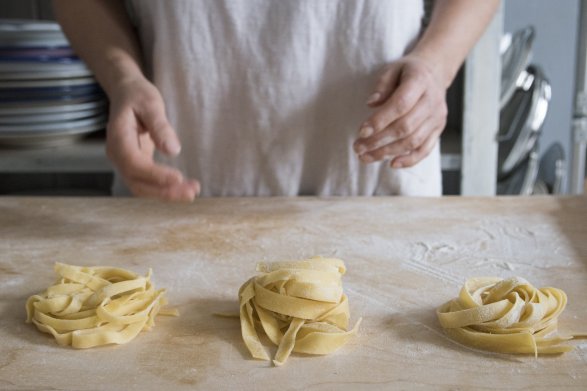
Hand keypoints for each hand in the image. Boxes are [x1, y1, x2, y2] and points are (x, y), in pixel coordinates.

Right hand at [106, 77, 199, 200]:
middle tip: (191, 192)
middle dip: (164, 191)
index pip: (133, 163)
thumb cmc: (138, 96)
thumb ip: (160, 126)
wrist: (126, 94)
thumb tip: (173, 150)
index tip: (178, 178)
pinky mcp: (135, 165)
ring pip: (142, 187)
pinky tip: (184, 188)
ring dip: (166, 194)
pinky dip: (164, 189)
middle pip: (137, 182)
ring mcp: (124, 162)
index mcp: (118, 137)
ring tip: (192, 192)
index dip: (155, 175)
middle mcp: (117, 155)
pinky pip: (147, 183)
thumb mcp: (151, 104)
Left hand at [353, 55, 447, 167]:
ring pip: (413, 141)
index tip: (361, 132)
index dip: (380, 120)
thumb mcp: (392, 69)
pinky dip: (409, 160)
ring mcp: (437, 117)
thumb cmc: (407, 72)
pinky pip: (425, 149)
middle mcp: (432, 101)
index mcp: (420, 82)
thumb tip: (371, 103)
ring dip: (388, 152)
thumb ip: (382, 85)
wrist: (434, 72)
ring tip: (366, 157)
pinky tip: (391, 164)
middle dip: (379, 141)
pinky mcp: (438, 129)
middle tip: (358, 148)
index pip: (400, 105)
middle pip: (405, 127)